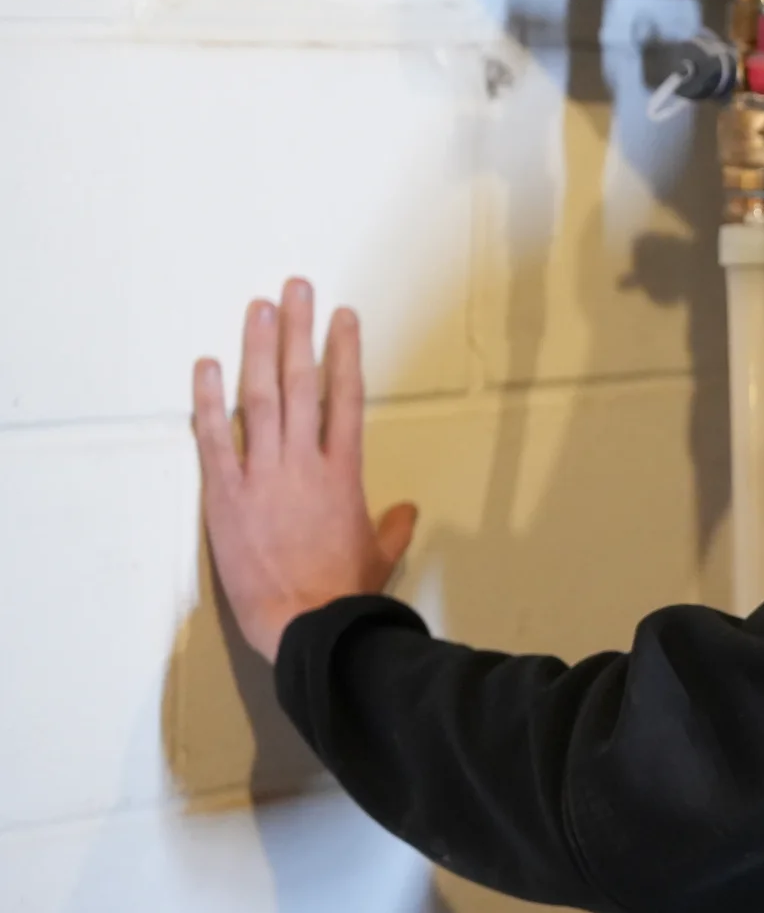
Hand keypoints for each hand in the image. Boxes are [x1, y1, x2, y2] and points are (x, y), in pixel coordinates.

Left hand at [192, 280, 417, 663]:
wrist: (309, 624)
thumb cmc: (346, 592)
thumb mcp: (378, 556)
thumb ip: (392, 527)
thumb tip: (406, 511)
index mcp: (343, 472)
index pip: (346, 396)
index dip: (345, 353)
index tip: (344, 317)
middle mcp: (303, 462)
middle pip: (302, 382)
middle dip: (300, 331)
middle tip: (297, 288)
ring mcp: (262, 476)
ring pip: (260, 398)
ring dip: (259, 349)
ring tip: (259, 308)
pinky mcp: (225, 496)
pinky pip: (214, 439)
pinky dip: (208, 401)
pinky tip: (207, 365)